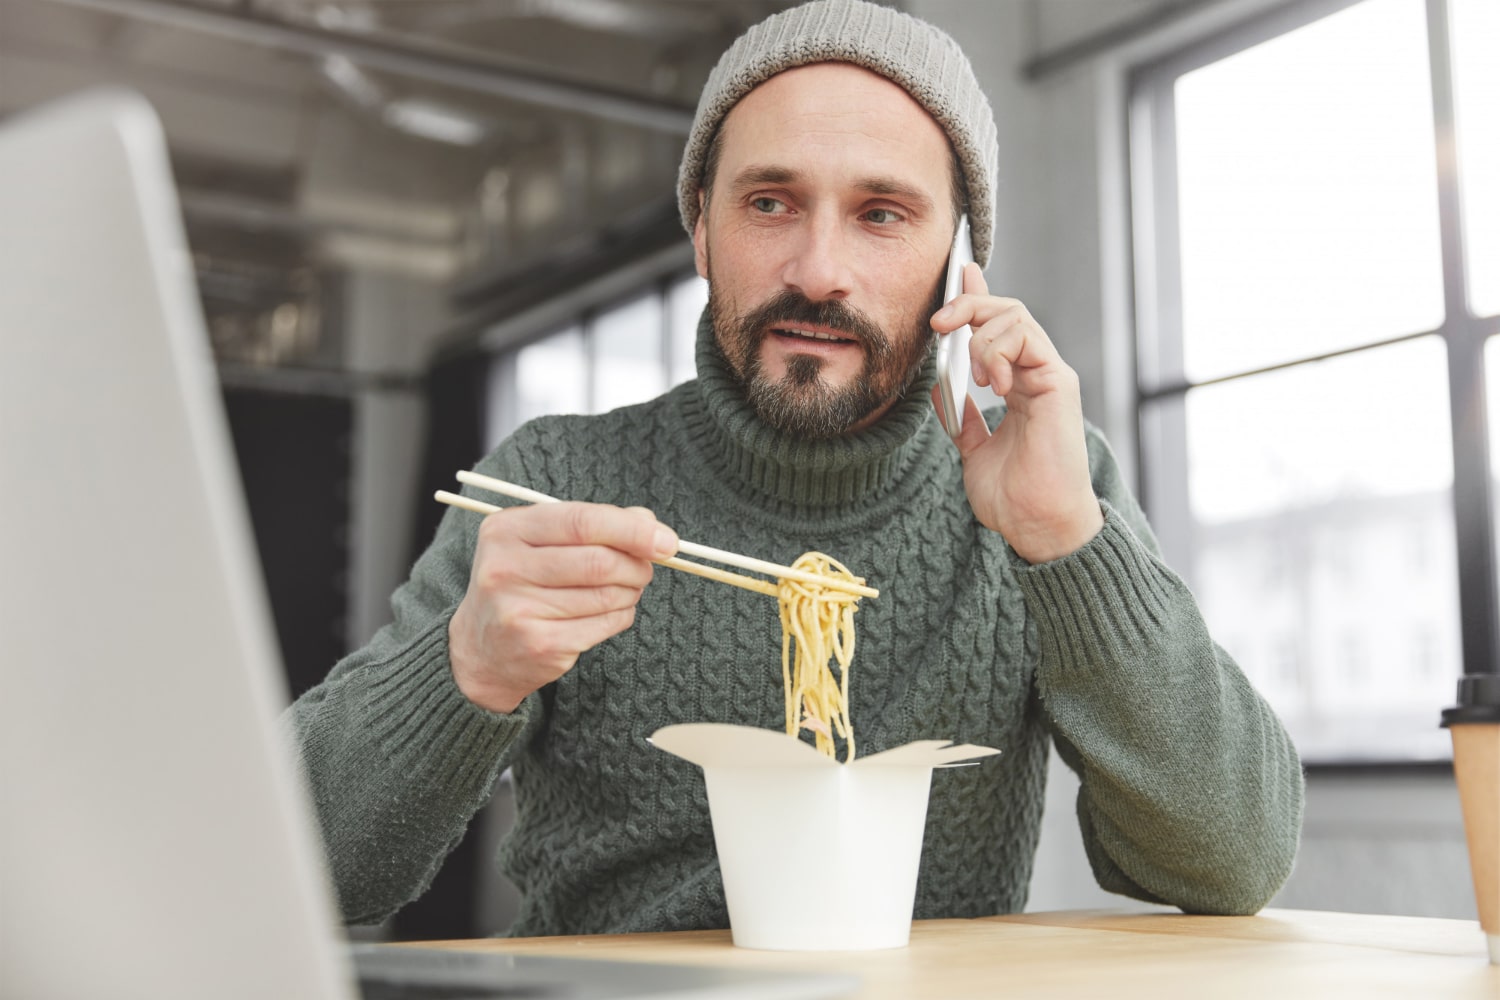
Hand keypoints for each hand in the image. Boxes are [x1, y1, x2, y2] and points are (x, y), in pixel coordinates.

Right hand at [447, 502, 677, 712]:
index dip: (632, 530)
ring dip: (630, 592)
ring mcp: (519, 610)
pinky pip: (604, 624)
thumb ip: (594, 525)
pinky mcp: (539, 644)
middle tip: (646, 569)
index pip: (582, 522)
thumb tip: (650, 524)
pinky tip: (607, 613)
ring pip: (607, 595)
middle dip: (637, 565)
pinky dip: (620, 616)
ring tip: (622, 590)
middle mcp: (505, 568)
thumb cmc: (523, 583)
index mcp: (506, 530)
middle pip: (599, 561)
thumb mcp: (543, 542)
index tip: (667, 541)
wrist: (481, 649)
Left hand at [930, 263, 1103, 563]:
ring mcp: (1049, 376)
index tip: (957, 274)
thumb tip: (943, 387)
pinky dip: (999, 351)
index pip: (999, 326)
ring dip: (981, 336)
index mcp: (1019, 385)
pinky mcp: (1058, 382)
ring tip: (975, 376)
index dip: (977, 296)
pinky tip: (992, 384)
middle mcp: (1037, 374)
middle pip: (1005, 310)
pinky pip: (1026, 338)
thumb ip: (961, 417)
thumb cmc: (1013, 497)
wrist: (1036, 525)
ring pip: (1015, 316)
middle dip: (967, 305)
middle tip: (939, 325)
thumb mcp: (972, 450)